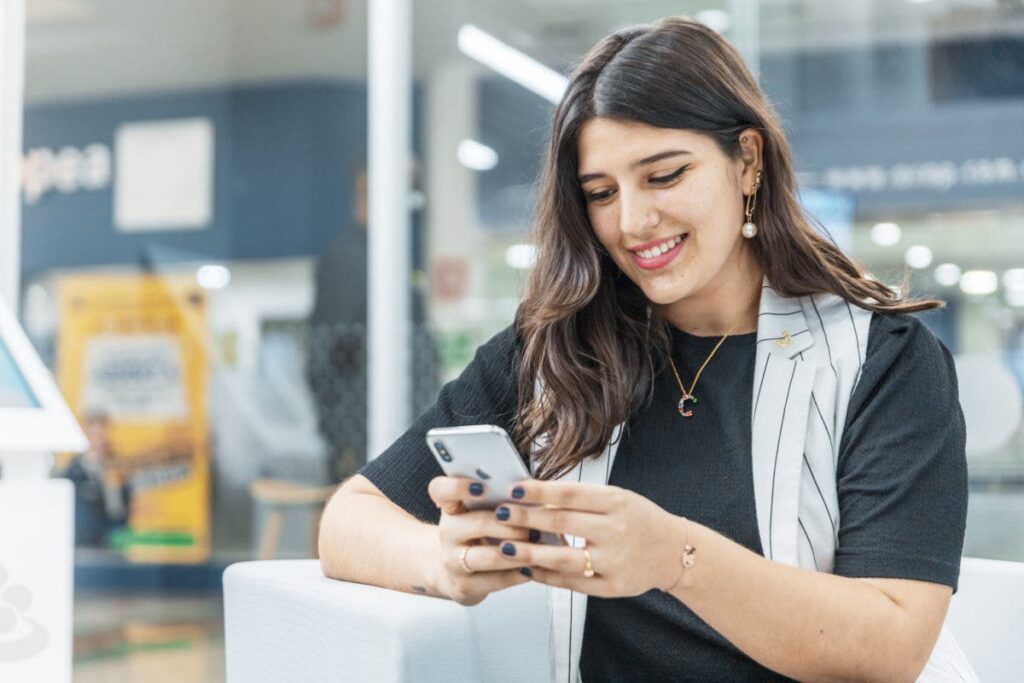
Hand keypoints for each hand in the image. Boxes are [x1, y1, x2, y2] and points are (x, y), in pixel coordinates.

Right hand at [427, 475, 532, 605]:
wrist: (455, 571)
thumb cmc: (480, 532)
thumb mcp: (482, 511)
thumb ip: (500, 497)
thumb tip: (531, 488)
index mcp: (450, 506)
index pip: (440, 490)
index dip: (458, 486)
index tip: (482, 487)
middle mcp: (447, 532)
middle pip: (478, 523)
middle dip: (512, 524)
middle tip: (534, 525)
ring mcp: (452, 561)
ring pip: (490, 556)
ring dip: (520, 552)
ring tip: (538, 547)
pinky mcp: (464, 586)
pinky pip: (497, 580)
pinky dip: (519, 574)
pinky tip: (533, 568)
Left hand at [492, 480, 687, 596]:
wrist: (676, 552)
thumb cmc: (640, 519)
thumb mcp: (618, 498)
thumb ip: (582, 499)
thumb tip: (536, 495)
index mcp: (617, 503)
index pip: (571, 494)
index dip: (539, 491)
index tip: (513, 488)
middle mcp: (616, 531)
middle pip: (562, 524)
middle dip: (526, 519)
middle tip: (499, 514)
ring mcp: (614, 562)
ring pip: (563, 558)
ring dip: (530, 553)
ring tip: (505, 547)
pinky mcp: (612, 587)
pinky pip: (572, 583)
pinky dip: (547, 576)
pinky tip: (527, 569)